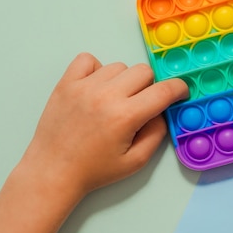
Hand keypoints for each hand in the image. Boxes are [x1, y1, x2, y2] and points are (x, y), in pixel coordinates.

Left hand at [21, 53, 188, 197]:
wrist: (52, 172)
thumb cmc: (93, 170)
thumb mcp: (135, 162)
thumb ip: (157, 134)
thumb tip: (162, 111)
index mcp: (125, 116)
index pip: (164, 90)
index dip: (179, 89)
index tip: (180, 92)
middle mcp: (106, 96)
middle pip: (144, 71)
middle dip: (149, 87)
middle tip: (140, 104)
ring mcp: (84, 87)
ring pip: (119, 66)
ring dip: (123, 80)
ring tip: (113, 100)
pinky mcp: (66, 84)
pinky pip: (88, 59)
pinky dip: (96, 69)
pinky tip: (95, 87)